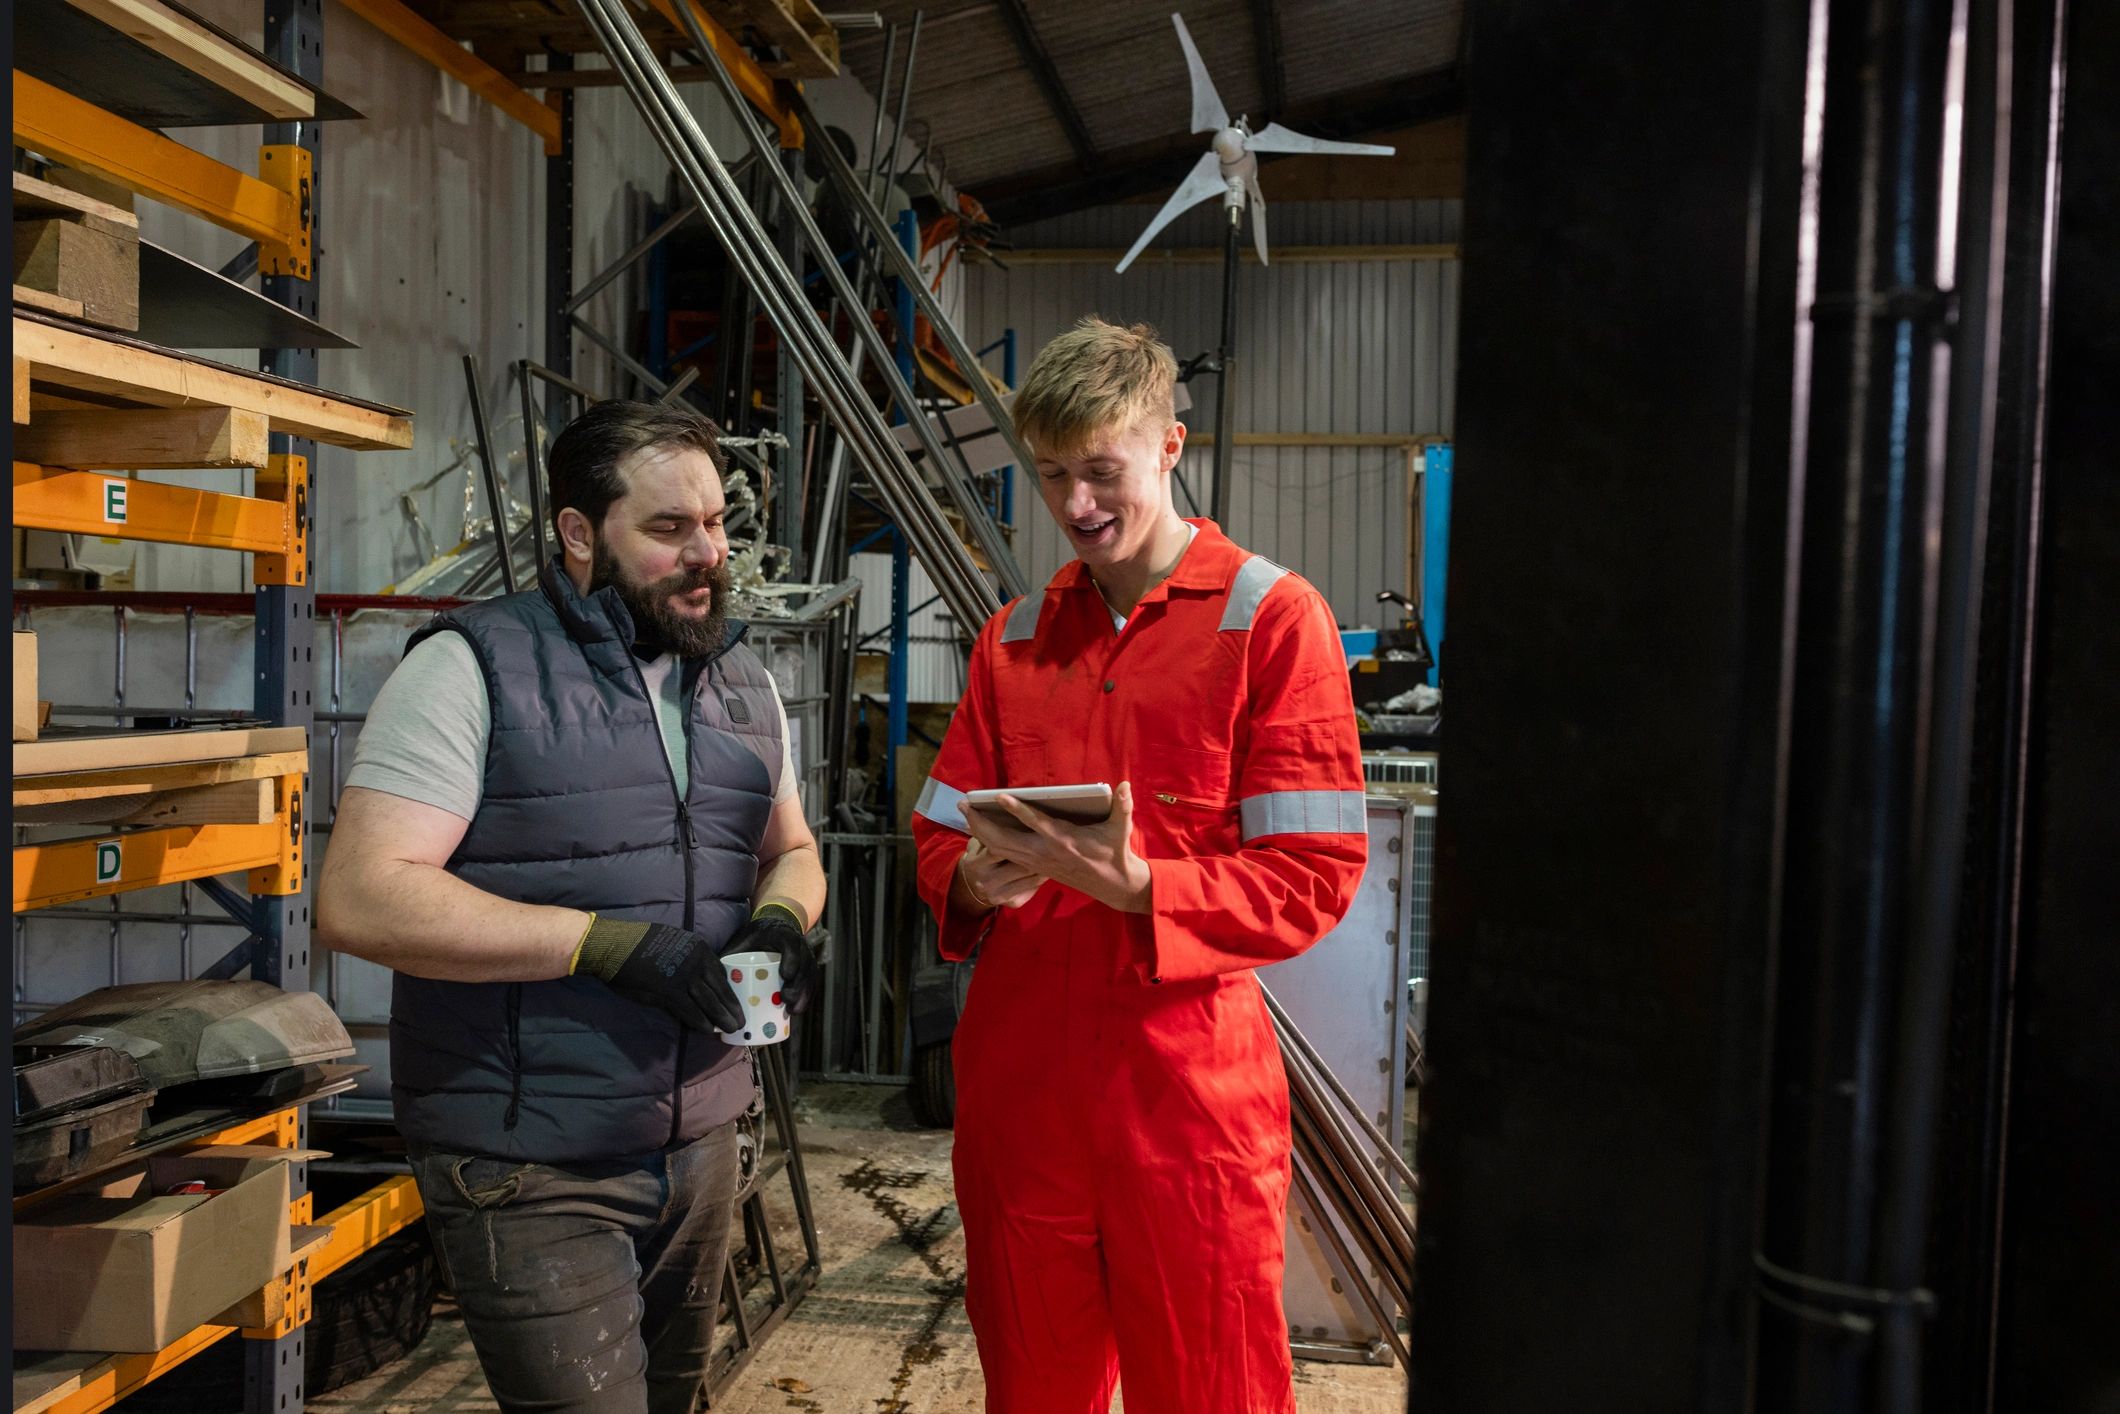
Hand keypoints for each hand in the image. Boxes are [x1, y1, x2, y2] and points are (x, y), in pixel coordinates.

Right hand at [572, 918, 743, 1033]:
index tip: (736, 1003)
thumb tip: (700, 982)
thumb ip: (689, 961)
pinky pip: (689, 1010)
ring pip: (709, 1002)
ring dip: (721, 1018)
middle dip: (731, 1008)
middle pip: (719, 989)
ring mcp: (683, 977)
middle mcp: (696, 962)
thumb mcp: (675, 944)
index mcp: (699, 948)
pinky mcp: (669, 991)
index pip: (721, 973)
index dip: (729, 991)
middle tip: (739, 1023)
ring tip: (729, 1029)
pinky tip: (707, 1029)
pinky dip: (700, 1021)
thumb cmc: (641, 943)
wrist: (615, 946)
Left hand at [721, 904, 819, 1013]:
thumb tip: (708, 977)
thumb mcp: (742, 939)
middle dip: (798, 984)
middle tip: (786, 999)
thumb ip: (730, 954)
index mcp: (781, 934)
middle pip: (804, 964)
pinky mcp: (808, 966)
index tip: (785, 975)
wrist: (776, 925)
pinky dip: (807, 996)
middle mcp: (798, 943)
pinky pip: (812, 982)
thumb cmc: (755, 936)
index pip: (791, 945)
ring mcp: (806, 955)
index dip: (791, 959)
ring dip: (804, 993)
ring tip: (792, 1011)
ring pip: (810, 974)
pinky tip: (797, 1010)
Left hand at [962, 782, 1151, 913]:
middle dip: (981, 823)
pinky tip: (978, 831)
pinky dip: (989, 843)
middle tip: (964, 804)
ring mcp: (1037, 862)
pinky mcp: (1035, 867)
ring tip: (966, 814)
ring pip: (1000, 849)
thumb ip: (1122, 806)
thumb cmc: (1115, 852)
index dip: (1017, 810)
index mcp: (1064, 840)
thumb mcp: (1120, 828)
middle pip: (1005, 839)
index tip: (999, 797)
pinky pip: (1005, 855)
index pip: (1037, 823)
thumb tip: (1125, 785)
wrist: (1113, 884)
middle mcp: (1045, 852)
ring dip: (980, 832)